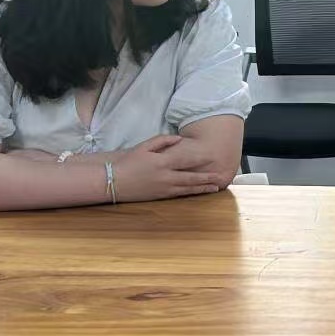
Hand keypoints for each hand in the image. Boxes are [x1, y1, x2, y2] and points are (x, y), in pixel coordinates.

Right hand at [110, 135, 228, 202]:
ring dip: (203, 188)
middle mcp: (165, 176)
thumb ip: (163, 141)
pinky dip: (191, 193)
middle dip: (207, 177)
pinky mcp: (160, 196)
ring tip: (215, 187)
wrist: (113, 182)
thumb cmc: (128, 162)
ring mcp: (163, 188)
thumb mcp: (144, 147)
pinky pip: (179, 195)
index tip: (213, 157)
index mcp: (162, 162)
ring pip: (187, 189)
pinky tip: (199, 193)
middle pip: (191, 177)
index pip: (186, 160)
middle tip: (221, 177)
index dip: (200, 159)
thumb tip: (179, 139)